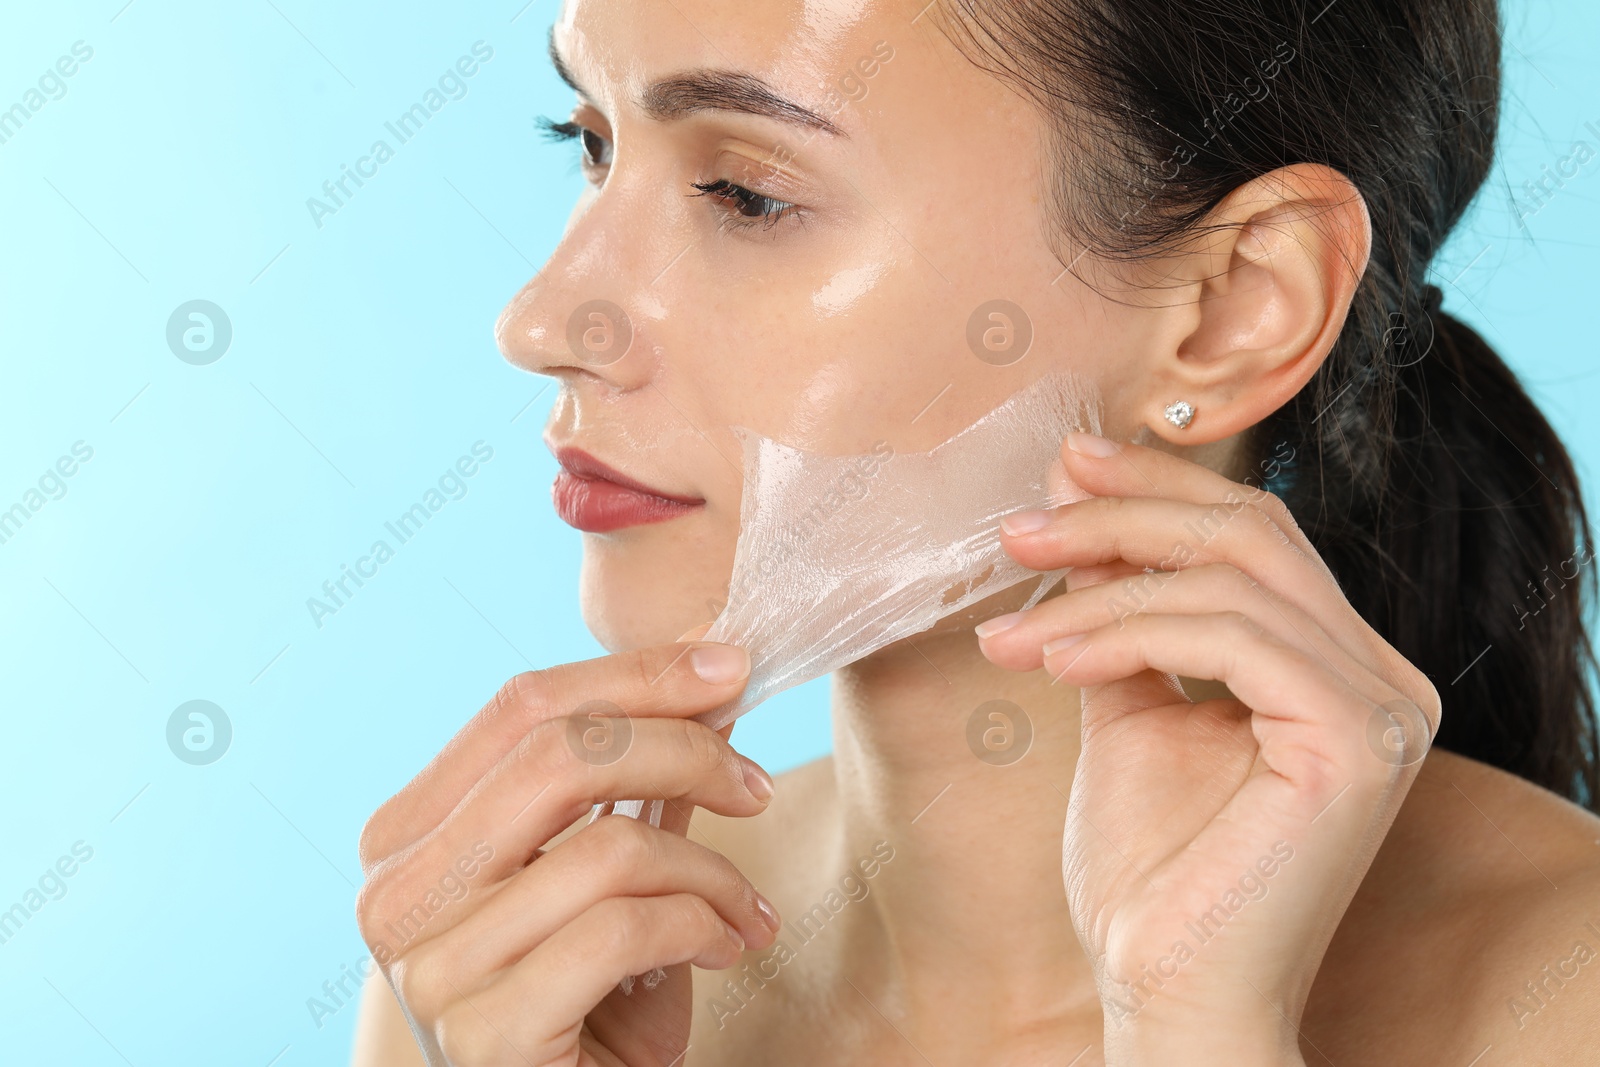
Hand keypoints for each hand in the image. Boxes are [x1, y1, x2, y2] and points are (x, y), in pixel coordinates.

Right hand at [355, 631, 781, 1065]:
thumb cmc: (591, 1007)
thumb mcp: (605, 883)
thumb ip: (634, 789)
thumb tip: (706, 681)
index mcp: (409, 837)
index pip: (521, 707)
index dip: (635, 674)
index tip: (730, 669)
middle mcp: (397, 893)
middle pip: (558, 754)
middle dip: (683, 750)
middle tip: (756, 785)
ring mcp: (431, 967)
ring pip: (607, 847)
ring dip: (712, 870)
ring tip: (748, 908)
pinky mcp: (486, 1035)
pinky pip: (623, 931)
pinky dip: (701, 926)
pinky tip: (727, 948)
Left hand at [976, 432, 1439, 1066]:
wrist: (1165, 988)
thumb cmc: (1151, 868)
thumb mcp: (1130, 713)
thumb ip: (1123, 620)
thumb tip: (1075, 519)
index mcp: (1336, 664)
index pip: (1252, 535)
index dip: (1157, 487)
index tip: (1061, 469)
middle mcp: (1380, 676)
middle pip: (1250, 534)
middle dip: (1122, 514)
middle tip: (1019, 525)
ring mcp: (1381, 709)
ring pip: (1229, 580)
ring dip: (1098, 587)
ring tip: (1010, 629)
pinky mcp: (1357, 742)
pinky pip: (1230, 637)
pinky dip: (1129, 632)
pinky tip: (1056, 659)